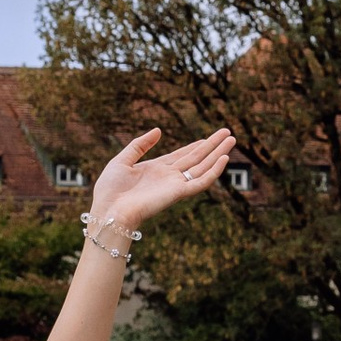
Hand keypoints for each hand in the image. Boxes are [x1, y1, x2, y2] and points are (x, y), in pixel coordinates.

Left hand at [87, 126, 238, 247]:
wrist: (109, 211)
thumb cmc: (110, 190)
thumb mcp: (122, 160)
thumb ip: (139, 145)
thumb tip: (158, 130)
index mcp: (155, 170)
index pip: (181, 156)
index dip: (195, 146)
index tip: (207, 138)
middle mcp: (168, 177)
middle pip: (196, 158)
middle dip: (212, 146)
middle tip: (228, 133)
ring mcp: (175, 185)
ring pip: (203, 166)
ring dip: (218, 153)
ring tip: (232, 140)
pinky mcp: (178, 193)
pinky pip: (201, 181)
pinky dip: (214, 171)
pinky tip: (224, 158)